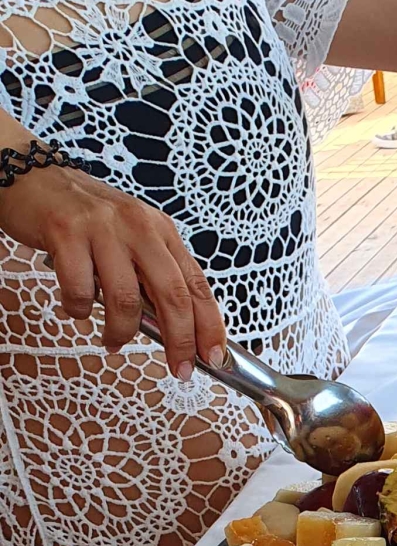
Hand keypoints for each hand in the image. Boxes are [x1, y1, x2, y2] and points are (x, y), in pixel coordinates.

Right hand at [0, 164, 225, 379]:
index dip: (210, 325)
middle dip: (180, 339)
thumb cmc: (86, 217)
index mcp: (163, 231)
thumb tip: (172, 327)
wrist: (34, 178)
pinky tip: (76, 306)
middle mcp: (140, 227)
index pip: (197, 285)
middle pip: (173, 295)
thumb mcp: (133, 238)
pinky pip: (81, 289)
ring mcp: (103, 229)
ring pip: (126, 299)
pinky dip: (80, 309)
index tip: (214, 356)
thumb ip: (152, 275)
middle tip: (180, 367)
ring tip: (112, 341)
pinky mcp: (66, 233)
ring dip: (121, 331)